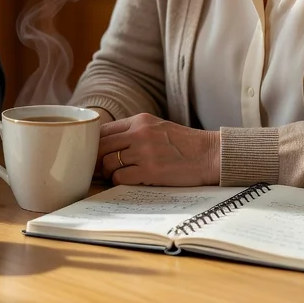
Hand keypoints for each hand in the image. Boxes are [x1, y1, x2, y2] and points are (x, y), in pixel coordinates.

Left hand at [97, 113, 219, 186]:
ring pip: (108, 163)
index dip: (93, 144)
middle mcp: (139, 133)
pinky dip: (119, 182)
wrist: (210, 155)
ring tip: (116, 176)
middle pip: (101, 146)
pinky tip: (129, 181)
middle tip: (98, 170)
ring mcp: (144, 152)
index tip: (93, 154)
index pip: (103, 130)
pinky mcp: (151, 170)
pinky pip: (121, 178)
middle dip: (96, 160)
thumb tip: (106, 145)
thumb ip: (134, 132)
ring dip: (109, 173)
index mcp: (139, 121)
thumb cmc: (184, 144)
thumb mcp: (157, 128)